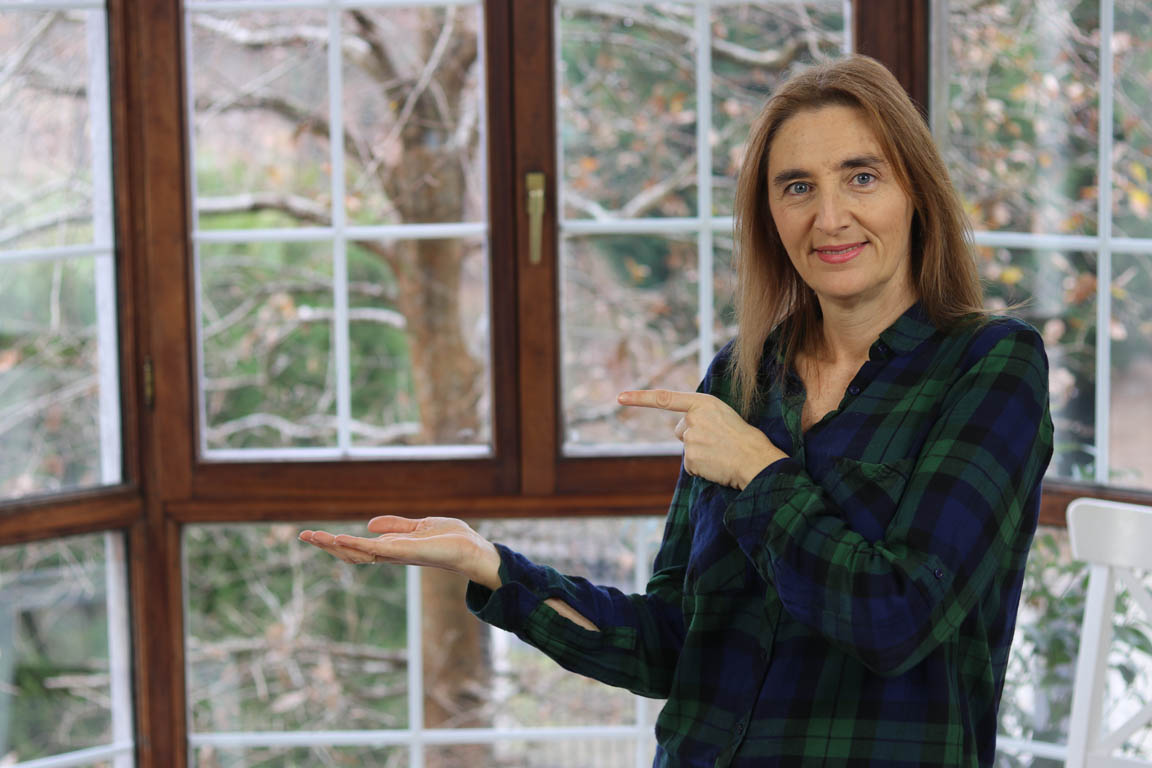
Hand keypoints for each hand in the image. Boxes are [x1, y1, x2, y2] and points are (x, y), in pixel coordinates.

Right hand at [299, 516, 501, 589]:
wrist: (474, 550)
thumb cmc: (452, 540)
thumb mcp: (419, 527)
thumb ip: (395, 526)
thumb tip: (369, 525)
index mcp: (392, 549)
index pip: (357, 547)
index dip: (335, 542)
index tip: (313, 534)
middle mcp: (391, 555)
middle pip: (351, 552)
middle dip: (327, 546)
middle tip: (303, 535)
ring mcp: (397, 555)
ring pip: (359, 552)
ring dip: (335, 545)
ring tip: (313, 536)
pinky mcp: (407, 551)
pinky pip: (377, 549)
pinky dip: (357, 543)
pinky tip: (340, 537)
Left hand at [618, 389, 785, 488]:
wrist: (757, 459)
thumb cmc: (745, 437)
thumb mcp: (723, 415)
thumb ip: (701, 416)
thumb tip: (682, 431)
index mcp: (703, 403)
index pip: (665, 398)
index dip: (640, 398)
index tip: (620, 397)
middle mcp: (692, 419)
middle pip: (680, 430)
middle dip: (693, 436)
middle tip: (718, 441)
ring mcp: (690, 440)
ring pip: (688, 448)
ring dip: (701, 452)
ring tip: (722, 453)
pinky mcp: (690, 459)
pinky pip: (691, 465)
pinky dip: (702, 467)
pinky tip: (718, 465)